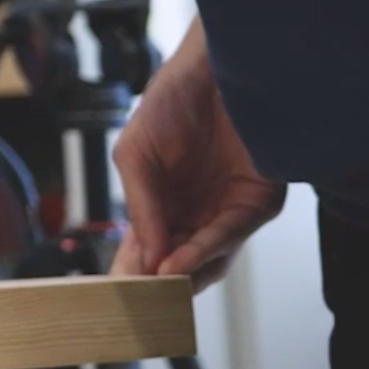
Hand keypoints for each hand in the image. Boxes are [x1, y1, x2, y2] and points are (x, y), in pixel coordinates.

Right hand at [109, 21, 283, 292]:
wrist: (216, 64)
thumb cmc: (173, 99)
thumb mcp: (134, 151)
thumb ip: (139, 205)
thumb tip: (145, 256)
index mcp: (164, 201)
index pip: (147, 247)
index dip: (130, 271)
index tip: (110, 294)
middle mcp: (198, 210)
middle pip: (178, 262)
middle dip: (155, 285)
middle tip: (132, 304)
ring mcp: (229, 209)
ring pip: (207, 258)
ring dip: (181, 276)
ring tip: (154, 287)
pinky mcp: (258, 201)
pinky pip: (230, 234)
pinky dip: (203, 251)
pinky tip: (177, 261)